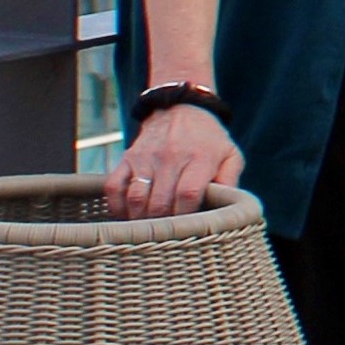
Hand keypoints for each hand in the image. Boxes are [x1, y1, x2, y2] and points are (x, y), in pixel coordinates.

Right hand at [109, 97, 242, 218]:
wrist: (181, 110)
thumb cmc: (210, 140)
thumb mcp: (230, 155)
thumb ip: (231, 181)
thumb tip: (228, 209)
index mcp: (200, 158)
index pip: (187, 194)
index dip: (186, 216)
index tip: (189, 227)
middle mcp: (170, 157)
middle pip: (159, 202)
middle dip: (164, 224)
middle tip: (169, 234)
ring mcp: (145, 158)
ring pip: (135, 198)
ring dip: (140, 220)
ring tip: (149, 230)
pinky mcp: (127, 158)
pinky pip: (113, 187)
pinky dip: (116, 206)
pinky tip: (127, 216)